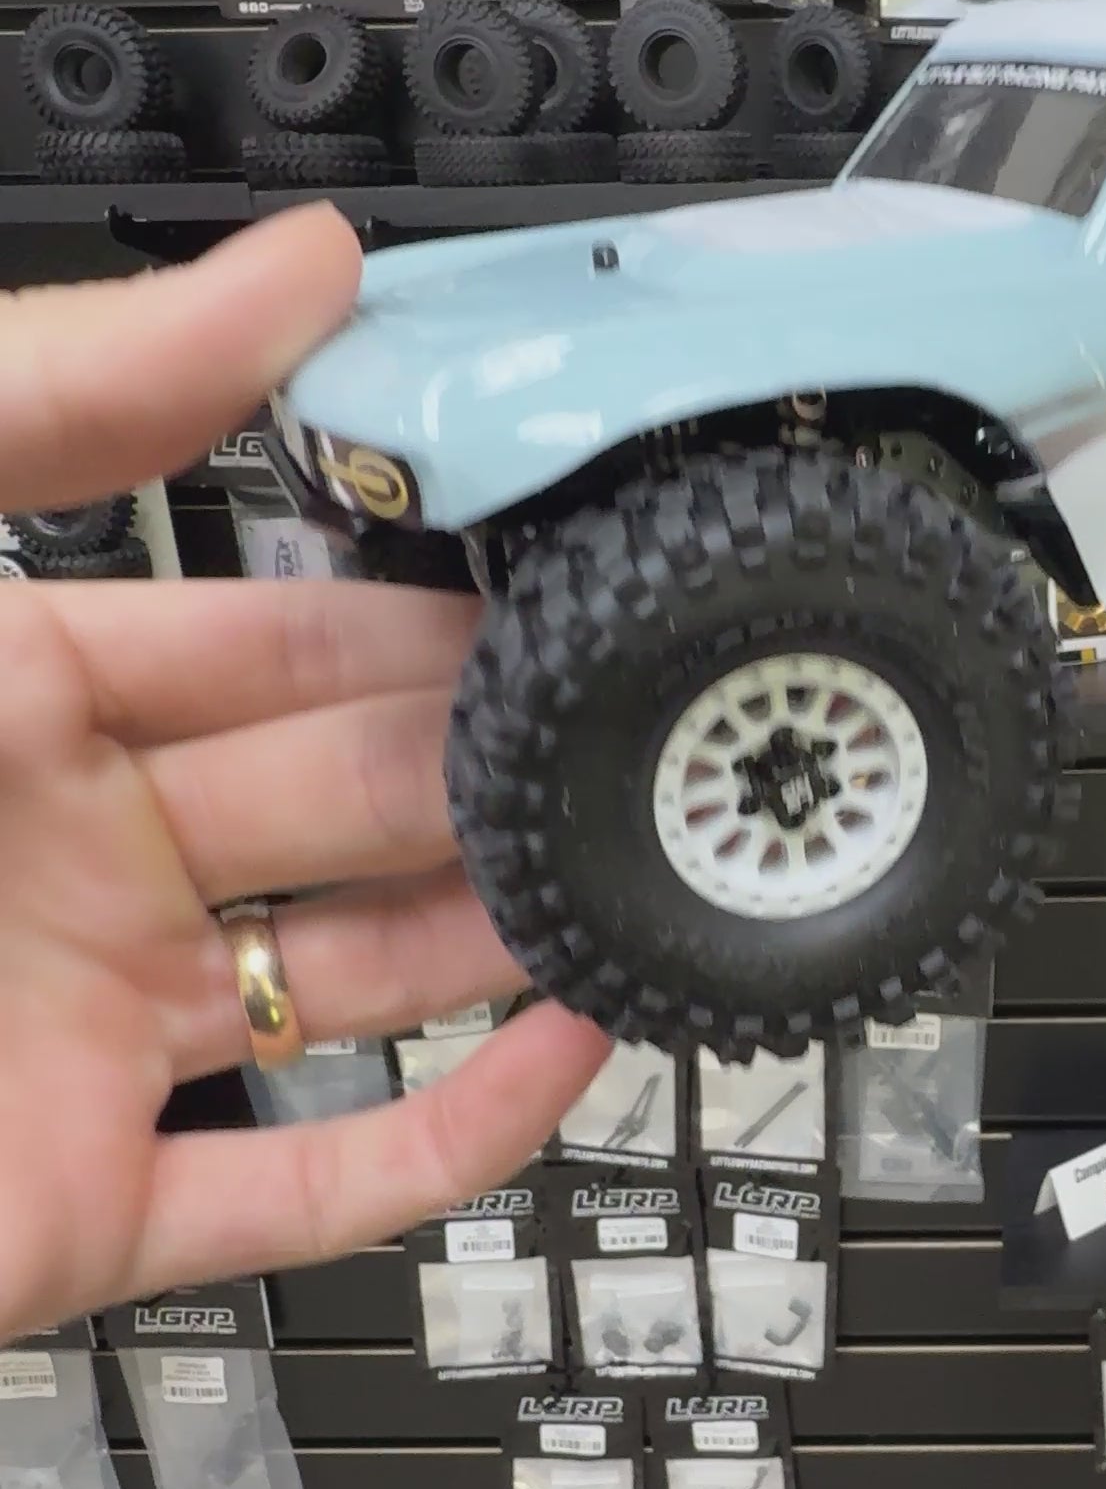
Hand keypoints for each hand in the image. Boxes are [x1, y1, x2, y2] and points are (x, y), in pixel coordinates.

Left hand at [0, 206, 608, 1343]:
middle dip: (498, 747)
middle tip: (657, 709)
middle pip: (341, 797)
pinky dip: (454, 1136)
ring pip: (364, 981)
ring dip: (513, 922)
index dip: (417, 592)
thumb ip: (60, 392)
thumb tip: (289, 271)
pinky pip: (311, 1187)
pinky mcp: (76, 1217)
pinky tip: (564, 1044)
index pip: (264, 627)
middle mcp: (48, 864)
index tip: (557, 561)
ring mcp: (74, 1046)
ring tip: (660, 855)